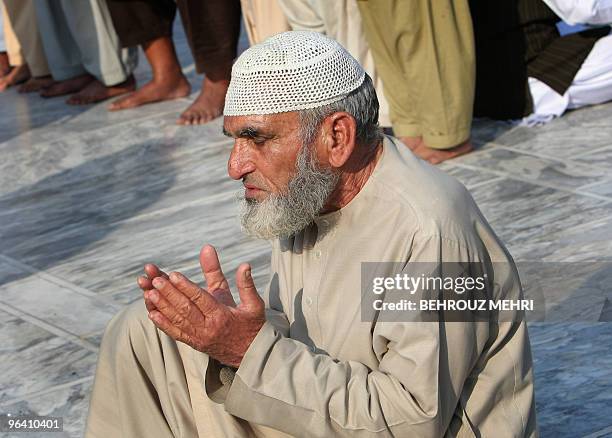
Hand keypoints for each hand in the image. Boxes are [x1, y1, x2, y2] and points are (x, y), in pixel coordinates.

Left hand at [143, 245, 265, 366]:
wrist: (251, 356)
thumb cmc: (252, 326)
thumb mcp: (254, 304)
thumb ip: (246, 283)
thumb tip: (245, 264)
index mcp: (222, 316)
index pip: (200, 299)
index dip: (186, 287)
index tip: (173, 274)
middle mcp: (208, 328)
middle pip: (185, 309)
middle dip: (169, 293)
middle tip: (156, 280)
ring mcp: (199, 337)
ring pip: (177, 320)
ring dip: (162, 306)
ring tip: (149, 292)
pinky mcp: (193, 343)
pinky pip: (175, 333)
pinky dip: (162, 323)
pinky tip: (151, 312)